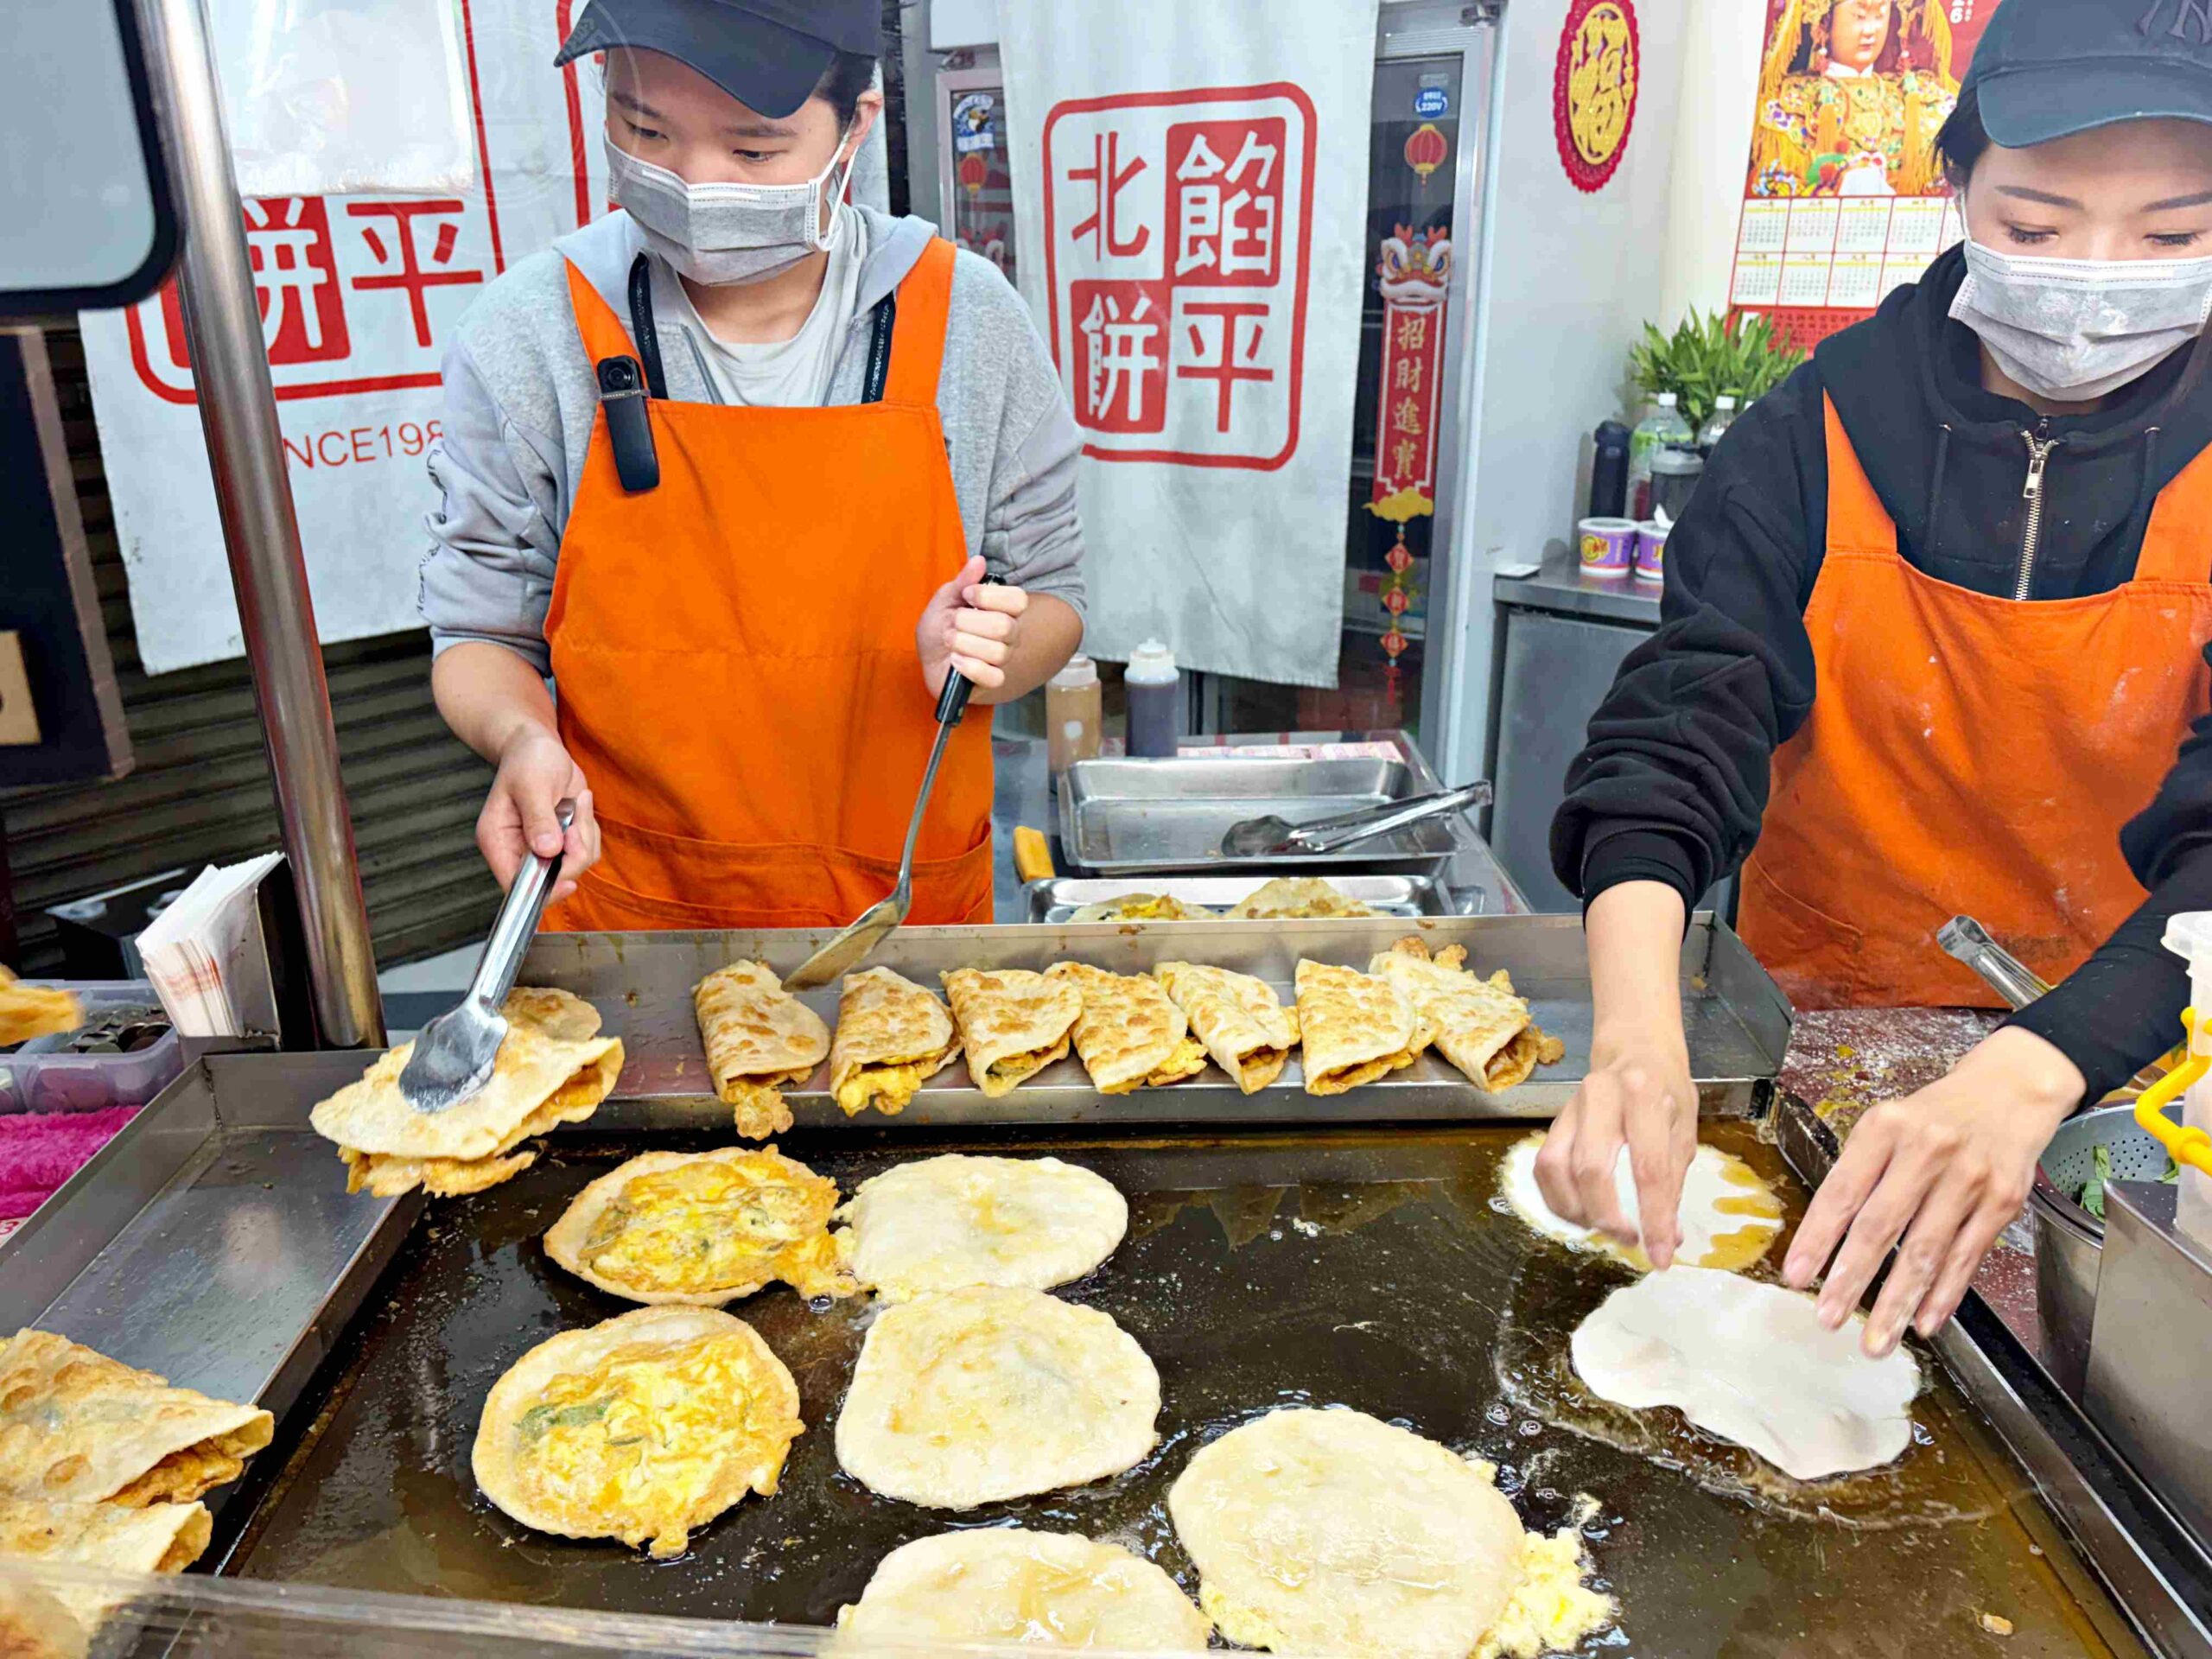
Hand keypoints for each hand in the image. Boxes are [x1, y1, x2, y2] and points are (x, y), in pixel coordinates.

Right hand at [476, 725, 600, 904]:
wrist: (540, 746)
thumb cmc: (528, 760)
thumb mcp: (532, 784)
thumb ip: (539, 818)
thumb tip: (548, 851)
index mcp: (497, 840)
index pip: (514, 884)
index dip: (541, 890)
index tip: (567, 881)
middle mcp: (517, 849)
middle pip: (550, 880)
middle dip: (573, 855)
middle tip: (575, 823)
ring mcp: (541, 848)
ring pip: (574, 865)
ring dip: (584, 837)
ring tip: (576, 804)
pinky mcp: (562, 841)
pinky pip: (587, 851)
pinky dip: (590, 832)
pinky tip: (580, 806)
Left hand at [917, 554, 1029, 694]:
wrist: (928, 657)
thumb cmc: (941, 625)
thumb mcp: (945, 599)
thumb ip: (963, 581)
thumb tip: (979, 560)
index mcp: (1002, 610)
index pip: (1019, 600)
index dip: (991, 596)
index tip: (967, 595)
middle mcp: (1008, 634)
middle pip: (1005, 626)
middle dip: (969, 622)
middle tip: (953, 622)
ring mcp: (1002, 659)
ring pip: (998, 652)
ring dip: (964, 643)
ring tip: (949, 640)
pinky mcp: (991, 681)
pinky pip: (993, 677)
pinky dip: (970, 666)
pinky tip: (955, 660)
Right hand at [1533, 1022, 1697, 1266]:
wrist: (1634, 1050)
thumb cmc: (1667, 1092)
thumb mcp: (1684, 1131)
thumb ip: (1673, 1182)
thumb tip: (1666, 1238)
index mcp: (1646, 1095)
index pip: (1648, 1168)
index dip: (1654, 1219)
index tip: (1660, 1257)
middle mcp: (1600, 1096)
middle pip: (1591, 1169)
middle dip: (1608, 1217)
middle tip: (1628, 1239)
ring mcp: (1570, 1107)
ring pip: (1556, 1169)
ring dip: (1577, 1211)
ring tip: (1603, 1227)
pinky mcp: (1552, 1122)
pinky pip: (1543, 1168)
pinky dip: (1558, 1199)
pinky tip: (1581, 1212)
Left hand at [1784, 1026, 2082, 1356]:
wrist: (2010, 1090)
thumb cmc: (1935, 1114)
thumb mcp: (1887, 1123)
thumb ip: (1860, 1172)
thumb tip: (1825, 1238)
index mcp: (1885, 1128)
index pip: (1843, 1191)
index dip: (1817, 1238)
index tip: (1796, 1275)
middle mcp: (1927, 1151)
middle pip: (1881, 1227)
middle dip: (1851, 1279)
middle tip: (1827, 1318)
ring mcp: (1969, 1178)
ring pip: (1925, 1252)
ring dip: (1896, 1302)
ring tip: (1874, 1339)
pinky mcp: (2002, 1201)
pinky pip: (1966, 1257)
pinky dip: (1943, 1295)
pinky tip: (1923, 1321)